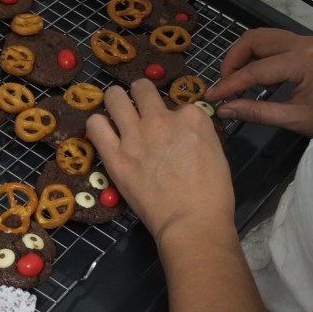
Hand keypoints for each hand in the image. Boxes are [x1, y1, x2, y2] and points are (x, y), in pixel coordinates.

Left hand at [87, 79, 234, 243]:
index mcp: (192, 117)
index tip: (173, 130)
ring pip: (114, 97)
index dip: (174, 116)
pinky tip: (104, 131)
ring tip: (117, 110)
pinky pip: (95, 125)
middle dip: (141, 95)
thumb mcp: (217, 153)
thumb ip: (198, 135)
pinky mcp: (115, 155)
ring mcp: (135, 135)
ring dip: (116, 100)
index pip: (177, 103)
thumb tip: (183, 134)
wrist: (192, 222)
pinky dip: (99, 125)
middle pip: (143, 89)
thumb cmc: (213, 195)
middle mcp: (162, 118)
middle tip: (140, 107)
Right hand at [205, 28, 312, 137]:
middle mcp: (304, 43)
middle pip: (255, 39)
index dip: (229, 83)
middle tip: (225, 85)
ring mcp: (309, 41)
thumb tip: (224, 110)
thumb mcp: (294, 119)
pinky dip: (264, 56)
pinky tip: (267, 81)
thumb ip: (257, 113)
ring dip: (248, 56)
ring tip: (243, 83)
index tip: (211, 96)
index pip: (255, 69)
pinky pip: (278, 42)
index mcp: (302, 62)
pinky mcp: (312, 44)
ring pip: (265, 37)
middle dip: (234, 60)